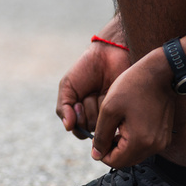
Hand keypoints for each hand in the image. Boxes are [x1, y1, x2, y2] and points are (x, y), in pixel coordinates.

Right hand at [56, 16, 130, 138]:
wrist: (108, 54)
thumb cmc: (85, 70)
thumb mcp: (67, 87)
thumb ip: (63, 108)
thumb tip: (68, 127)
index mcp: (83, 114)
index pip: (78, 130)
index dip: (77, 119)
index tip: (77, 102)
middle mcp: (97, 117)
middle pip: (89, 128)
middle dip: (87, 110)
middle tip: (90, 93)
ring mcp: (111, 113)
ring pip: (101, 123)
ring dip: (97, 105)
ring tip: (100, 90)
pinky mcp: (123, 109)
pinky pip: (113, 117)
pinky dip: (108, 105)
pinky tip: (108, 92)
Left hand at [91, 47, 175, 167]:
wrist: (160, 72)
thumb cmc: (134, 86)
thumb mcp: (109, 110)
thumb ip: (101, 135)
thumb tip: (96, 155)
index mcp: (140, 142)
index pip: (114, 162)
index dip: (101, 153)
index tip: (96, 139)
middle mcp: (154, 146)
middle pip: (126, 161)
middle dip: (112, 150)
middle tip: (106, 132)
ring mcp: (162, 141)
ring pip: (135, 155)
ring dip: (122, 146)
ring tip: (117, 126)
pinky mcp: (164, 135)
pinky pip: (145, 146)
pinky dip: (134, 141)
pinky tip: (128, 124)